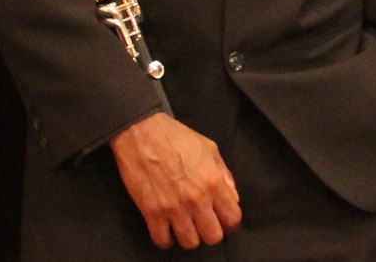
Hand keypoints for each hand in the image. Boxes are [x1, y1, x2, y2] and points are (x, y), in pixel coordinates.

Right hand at [109, 112, 241, 249]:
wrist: (143, 134)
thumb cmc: (177, 138)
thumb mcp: (210, 148)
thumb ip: (224, 174)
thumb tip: (232, 196)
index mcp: (213, 182)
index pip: (232, 218)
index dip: (230, 223)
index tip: (224, 221)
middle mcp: (196, 199)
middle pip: (213, 236)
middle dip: (211, 233)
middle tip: (204, 225)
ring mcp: (173, 208)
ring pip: (189, 242)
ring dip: (189, 237)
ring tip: (186, 227)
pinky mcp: (151, 212)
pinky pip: (162, 240)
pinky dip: (166, 239)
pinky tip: (167, 229)